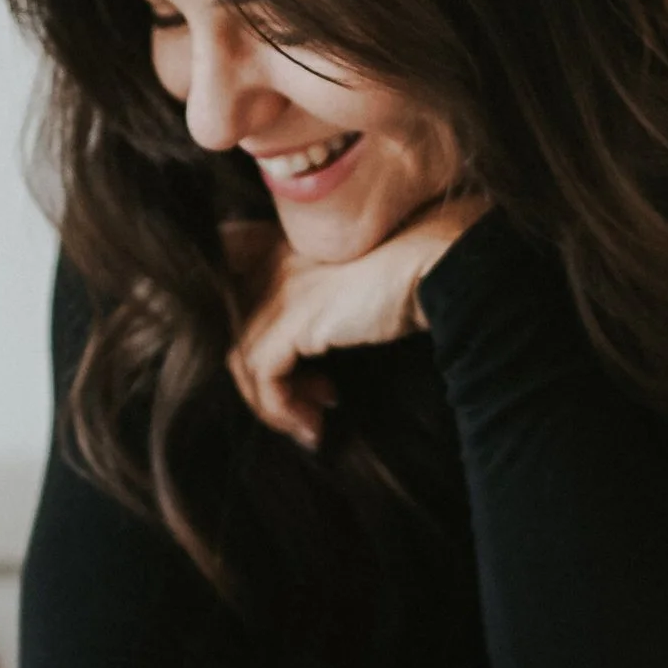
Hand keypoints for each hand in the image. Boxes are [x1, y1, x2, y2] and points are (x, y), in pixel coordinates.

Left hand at [228, 198, 485, 449]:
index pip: (226, 287)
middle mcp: (273, 260)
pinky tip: (314, 425)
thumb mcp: (352, 291)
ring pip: (243, 360)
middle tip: (303, 404)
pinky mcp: (294, 318)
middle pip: (231, 331)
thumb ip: (318, 312)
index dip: (244, 336)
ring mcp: (280, 287)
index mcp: (282, 243)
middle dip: (261, 379)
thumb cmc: (412, 275)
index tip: (283, 372)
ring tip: (309, 421)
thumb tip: (307, 370)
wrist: (441, 262)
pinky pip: (265, 376)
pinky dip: (283, 410)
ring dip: (273, 403)